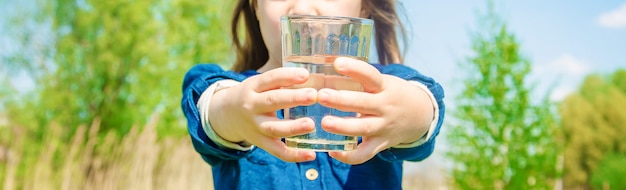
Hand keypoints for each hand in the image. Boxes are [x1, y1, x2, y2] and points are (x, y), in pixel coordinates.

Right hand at [208, 67, 316, 161]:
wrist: (227, 115)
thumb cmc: (254, 95)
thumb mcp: (260, 84)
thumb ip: (281, 81)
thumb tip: (316, 77)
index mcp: (253, 87)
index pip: (270, 78)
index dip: (287, 76)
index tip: (305, 74)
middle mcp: (252, 106)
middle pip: (272, 101)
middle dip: (293, 98)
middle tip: (313, 96)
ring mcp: (255, 126)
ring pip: (274, 128)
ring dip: (293, 127)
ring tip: (311, 125)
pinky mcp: (260, 142)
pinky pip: (277, 151)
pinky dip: (293, 155)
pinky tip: (310, 155)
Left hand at [318, 57, 433, 164]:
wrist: (420, 115)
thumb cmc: (390, 93)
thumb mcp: (382, 82)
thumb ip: (359, 78)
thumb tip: (322, 67)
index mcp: (384, 87)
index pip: (370, 75)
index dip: (355, 69)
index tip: (337, 63)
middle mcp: (385, 106)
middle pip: (363, 103)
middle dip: (341, 100)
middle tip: (321, 95)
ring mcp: (384, 126)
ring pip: (363, 128)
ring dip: (343, 126)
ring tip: (324, 123)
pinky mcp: (381, 143)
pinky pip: (365, 154)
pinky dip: (349, 157)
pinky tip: (332, 152)